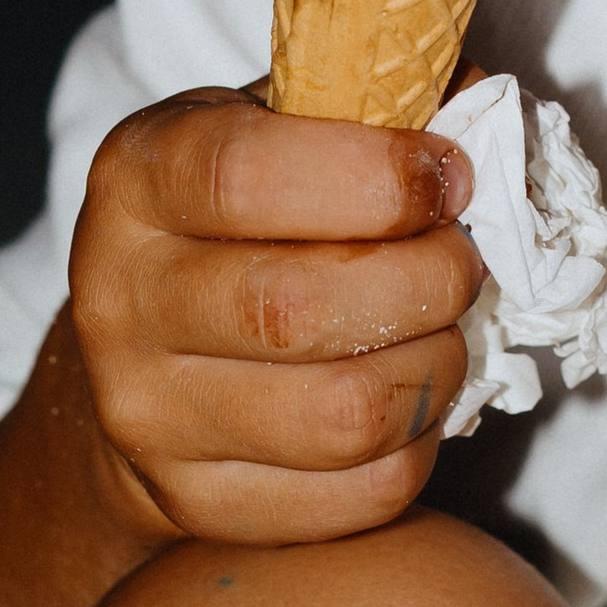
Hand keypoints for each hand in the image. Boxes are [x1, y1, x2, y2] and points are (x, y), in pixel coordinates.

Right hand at [66, 88, 483, 546]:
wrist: (140, 358)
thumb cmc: (244, 215)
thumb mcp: (280, 122)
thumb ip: (374, 102)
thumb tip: (485, 113)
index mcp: (138, 178)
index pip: (245, 178)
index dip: (377, 176)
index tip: (450, 175)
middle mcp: (121, 299)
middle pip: (301, 309)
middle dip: (428, 279)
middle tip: (462, 258)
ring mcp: (149, 416)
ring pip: (342, 416)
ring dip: (436, 366)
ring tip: (443, 327)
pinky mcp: (198, 504)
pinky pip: (357, 495)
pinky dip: (419, 444)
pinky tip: (412, 393)